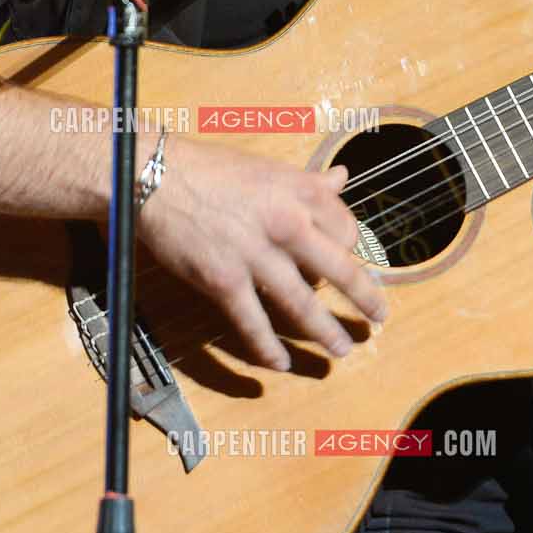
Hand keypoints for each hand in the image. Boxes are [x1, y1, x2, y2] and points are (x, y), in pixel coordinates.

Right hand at [136, 136, 389, 370]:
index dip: (350, 248)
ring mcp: (255, 255)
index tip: (349, 260)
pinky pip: (253, 323)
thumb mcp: (267, 168)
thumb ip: (307, 181)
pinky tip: (280, 363)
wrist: (154, 177)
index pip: (345, 228)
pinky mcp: (223, 281)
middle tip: (378, 319)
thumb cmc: (210, 169)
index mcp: (299, 191)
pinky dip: (268, 348)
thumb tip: (342, 178)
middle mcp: (286, 223)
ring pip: (301, 304)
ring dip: (323, 332)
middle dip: (364, 299)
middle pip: (339, 269)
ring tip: (339, 350)